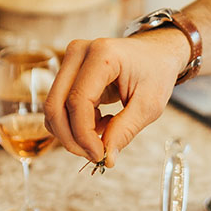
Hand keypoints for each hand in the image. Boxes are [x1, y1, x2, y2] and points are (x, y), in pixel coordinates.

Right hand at [43, 30, 188, 165]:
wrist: (157, 53)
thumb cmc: (156, 72)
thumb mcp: (149, 105)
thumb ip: (125, 130)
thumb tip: (106, 158)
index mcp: (102, 54)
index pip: (78, 101)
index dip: (84, 135)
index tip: (100, 155)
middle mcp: (79, 52)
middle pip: (56, 106)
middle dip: (72, 139)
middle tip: (96, 155)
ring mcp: (70, 60)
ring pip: (53, 108)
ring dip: (72, 134)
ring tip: (103, 135)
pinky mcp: (68, 71)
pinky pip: (59, 106)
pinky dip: (75, 124)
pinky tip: (101, 121)